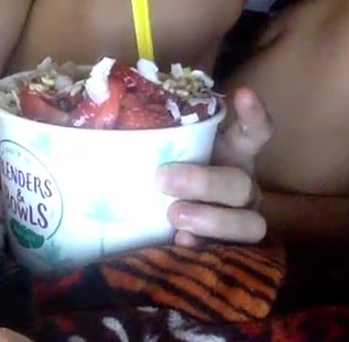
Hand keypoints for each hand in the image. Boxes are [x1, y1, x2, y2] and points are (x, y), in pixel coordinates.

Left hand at [154, 87, 272, 245]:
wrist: (166, 222)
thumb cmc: (167, 173)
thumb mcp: (165, 150)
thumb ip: (152, 131)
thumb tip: (94, 105)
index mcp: (232, 156)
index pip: (254, 132)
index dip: (253, 115)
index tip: (243, 94)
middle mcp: (244, 186)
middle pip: (240, 183)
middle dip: (204, 182)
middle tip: (163, 179)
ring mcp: (242, 221)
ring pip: (248, 223)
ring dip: (212, 219)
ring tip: (174, 216)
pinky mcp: (233, 252)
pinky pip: (229, 254)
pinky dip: (205, 248)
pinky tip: (180, 243)